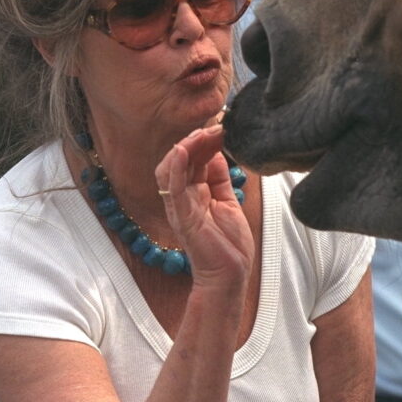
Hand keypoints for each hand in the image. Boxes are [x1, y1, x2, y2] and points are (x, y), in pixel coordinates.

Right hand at [155, 125, 253, 287]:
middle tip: (214, 127)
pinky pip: (172, 188)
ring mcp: (180, 206)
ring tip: (199, 135)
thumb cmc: (229, 244)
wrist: (230, 274)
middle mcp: (183, 198)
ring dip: (185, 148)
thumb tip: (218, 153)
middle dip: (196, 140)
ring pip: (171, 168)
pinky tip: (181, 150)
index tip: (220, 127)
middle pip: (181, 160)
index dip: (203, 142)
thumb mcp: (228, 201)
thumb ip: (219, 179)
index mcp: (194, 193)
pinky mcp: (182, 216)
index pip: (193, 160)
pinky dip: (175, 167)